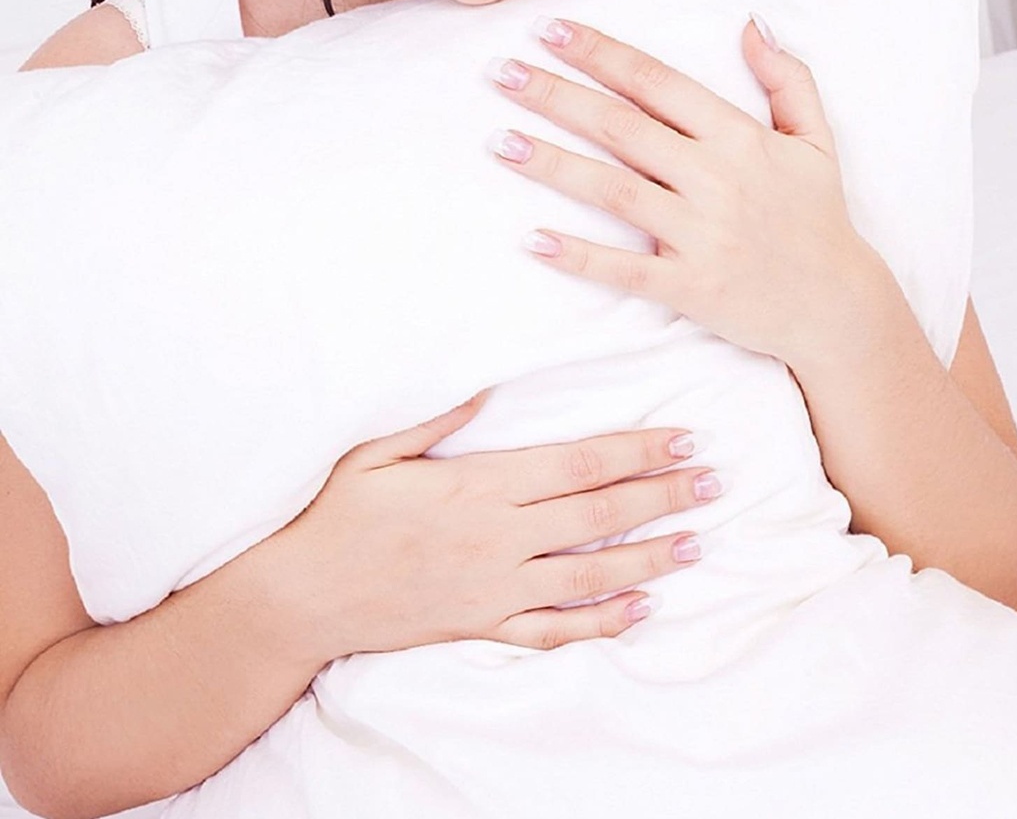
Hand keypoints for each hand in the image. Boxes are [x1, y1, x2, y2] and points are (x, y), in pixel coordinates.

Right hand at [271, 391, 720, 663]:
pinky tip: (640, 610)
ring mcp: (492, 589)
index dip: (635, 451)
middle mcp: (495, 539)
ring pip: (588, 574)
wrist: (301, 597)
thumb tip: (490, 386)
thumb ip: (437, 417)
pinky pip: (552, 631)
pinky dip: (600, 624)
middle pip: (596, 514)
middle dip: (661, 495)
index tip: (680, 439)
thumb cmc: (336, 515)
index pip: (576, 465)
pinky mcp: (481, 626)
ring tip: (696, 542)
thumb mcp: (376, 450)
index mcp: (476, 486)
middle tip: (714, 481)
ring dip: (647, 558)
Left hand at [484, 12, 877, 369]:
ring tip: (499, 140)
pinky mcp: (689, 286)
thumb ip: (787, 77)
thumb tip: (751, 23)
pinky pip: (625, 269)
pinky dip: (578, 256)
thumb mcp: (815, 139)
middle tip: (500, 70)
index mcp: (738, 138)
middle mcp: (715, 180)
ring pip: (613, 190)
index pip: (656, 83)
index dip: (600, 53)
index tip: (549, 29)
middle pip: (621, 127)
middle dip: (556, 95)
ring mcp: (700, 234)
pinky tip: (532, 240)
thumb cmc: (819, 217)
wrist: (837, 307)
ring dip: (552, 163)